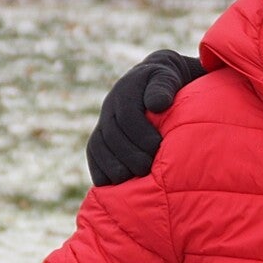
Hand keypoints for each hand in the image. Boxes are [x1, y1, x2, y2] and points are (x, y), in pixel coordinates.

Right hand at [86, 49, 202, 185]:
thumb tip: (157, 104)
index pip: (127, 116)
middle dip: (129, 154)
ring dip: (114, 165)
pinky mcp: (102, 137)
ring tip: (131, 178)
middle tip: (147, 168)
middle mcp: (110, 107)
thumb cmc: (169, 82)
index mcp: (125, 92)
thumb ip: (163, 87)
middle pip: (112, 136)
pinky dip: (101, 170)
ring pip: (99, 147)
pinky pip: (94, 154)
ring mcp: (104, 123)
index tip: (158, 146)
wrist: (156, 81)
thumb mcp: (168, 77)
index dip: (140, 134)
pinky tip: (113, 184)